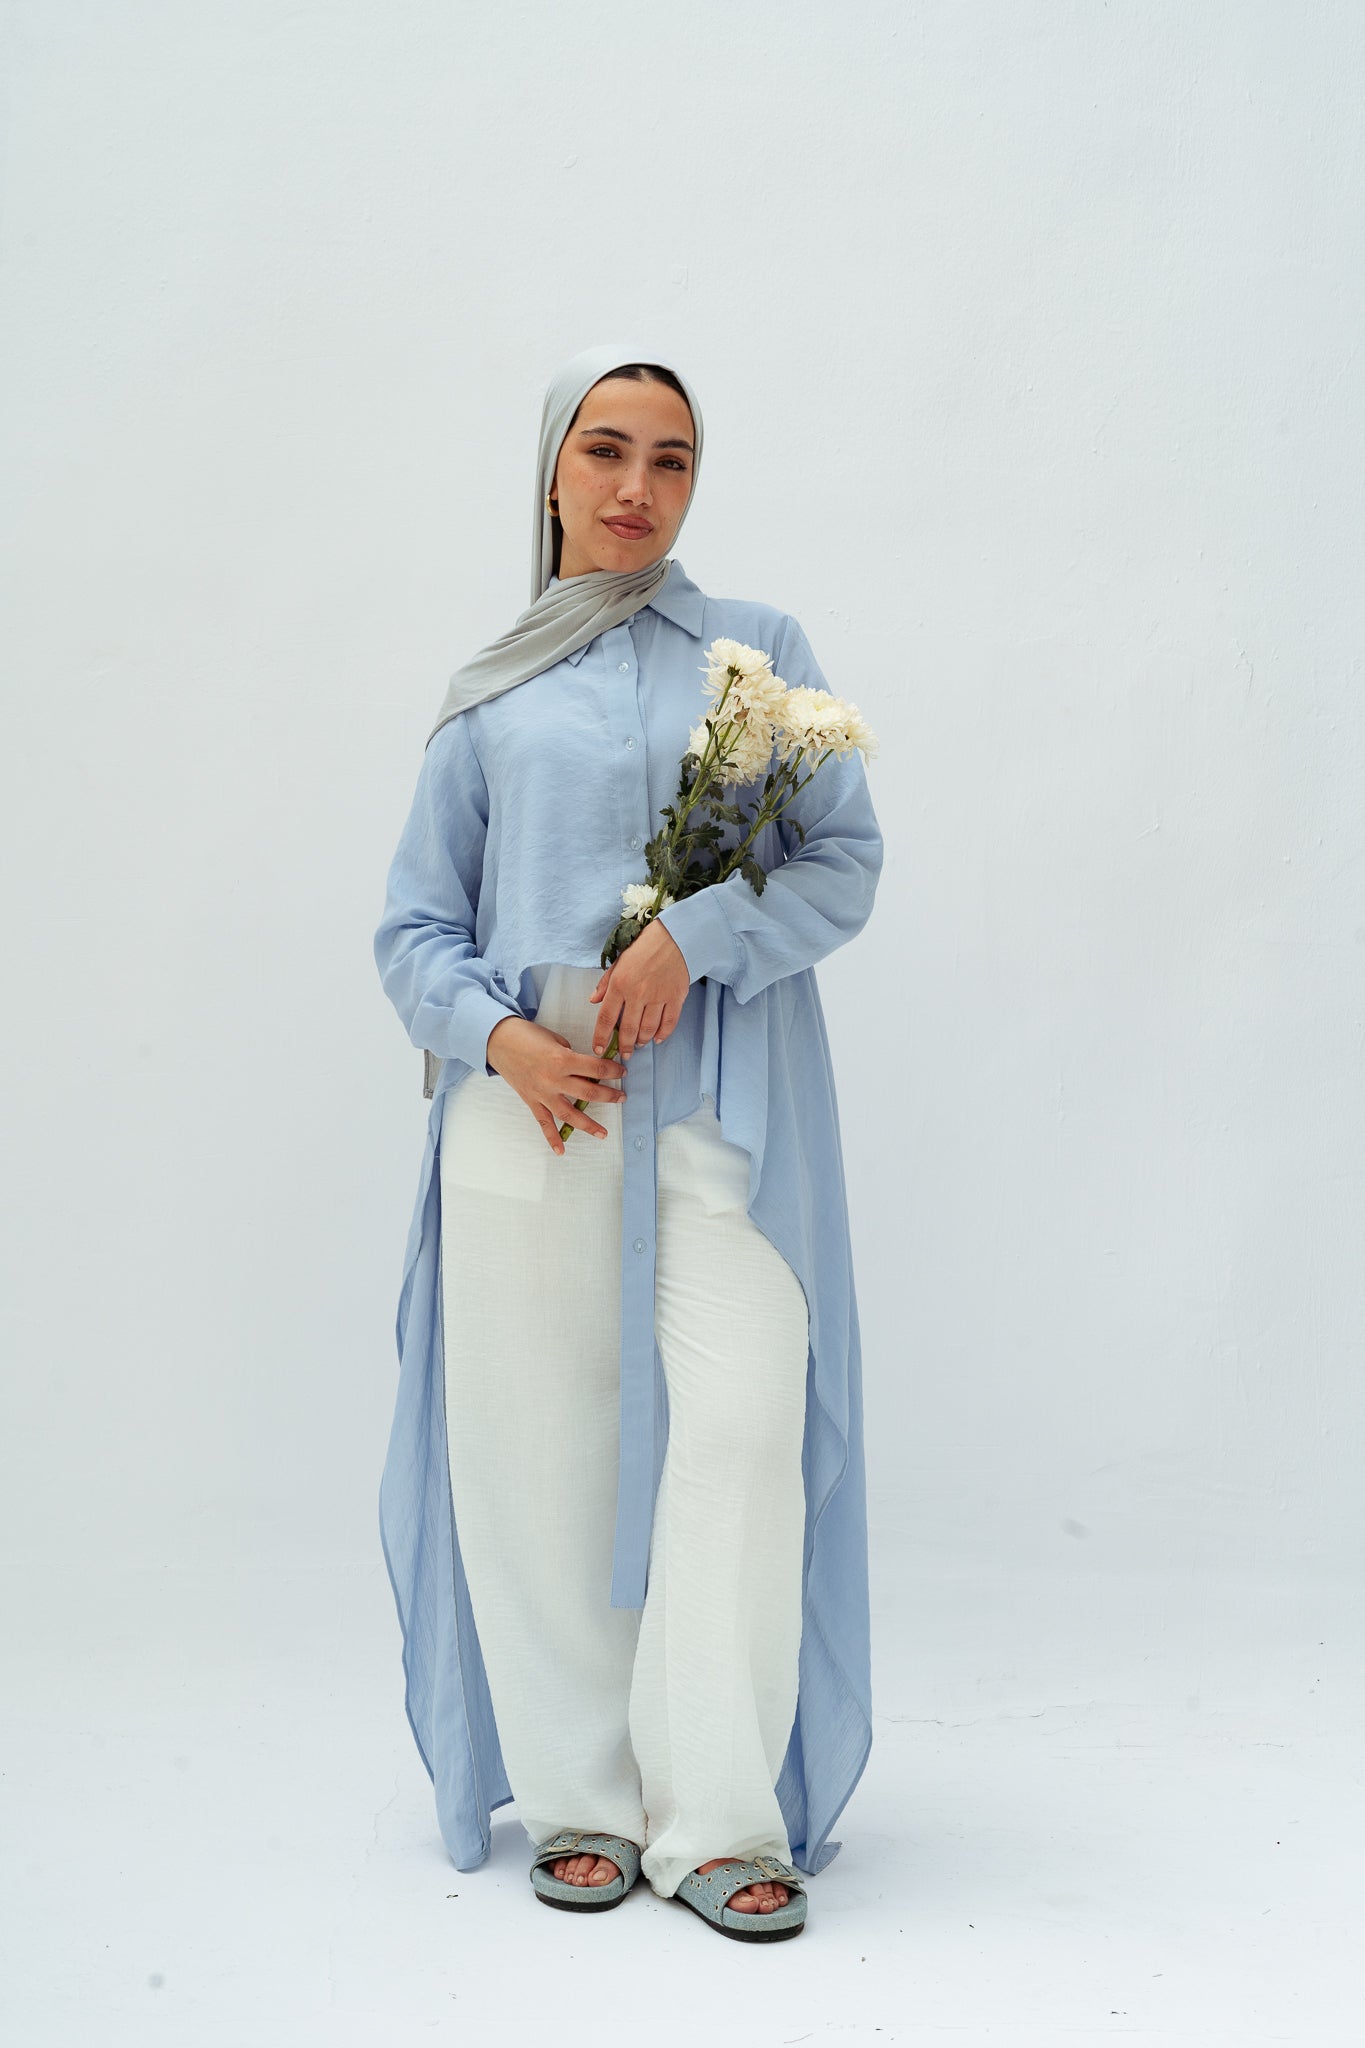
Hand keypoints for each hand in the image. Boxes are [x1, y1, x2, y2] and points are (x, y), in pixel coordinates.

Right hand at [486, 1016, 626, 1154]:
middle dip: (609, 1095)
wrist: (498, 1041)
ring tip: (603, 1133)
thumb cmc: (528, 1036)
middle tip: (622, 1098)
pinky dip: (552, 1138)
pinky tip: (561, 1151)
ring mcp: (542, 1093)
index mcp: (562, 1059)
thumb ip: (572, 1057)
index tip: (622, 1071)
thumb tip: (587, 1070)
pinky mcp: (531, 1100)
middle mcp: (554, 1079)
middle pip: (589, 1091)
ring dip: (588, 1125)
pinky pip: (544, 1123)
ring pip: (570, 1113)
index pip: (596, 1068)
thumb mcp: (556, 1040)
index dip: (612, 1070)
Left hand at [590, 918, 690, 1059]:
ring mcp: (658, 996)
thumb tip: (593, 1000)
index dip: (601, 1037)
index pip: (606, 1018)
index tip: (599, 1049)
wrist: (673, 936)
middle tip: (624, 1053)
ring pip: (648, 1029)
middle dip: (624, 1046)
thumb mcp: (618, 961)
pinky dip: (663, 1034)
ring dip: (642, 1041)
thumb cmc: (643, 947)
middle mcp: (637, 993)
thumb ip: (605, 983)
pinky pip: (669, 1023)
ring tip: (639, 1044)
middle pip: (628, 1029)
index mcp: (620, 984)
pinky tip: (657, 1039)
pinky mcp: (676, 997)